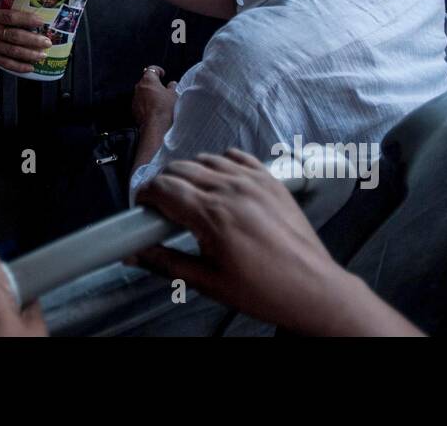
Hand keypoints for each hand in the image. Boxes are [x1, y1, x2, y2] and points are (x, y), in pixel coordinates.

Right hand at [0, 5, 51, 73]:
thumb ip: (2, 9)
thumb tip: (22, 4)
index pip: (11, 17)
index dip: (27, 19)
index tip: (40, 21)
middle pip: (15, 36)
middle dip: (34, 40)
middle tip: (47, 41)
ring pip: (13, 51)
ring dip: (30, 54)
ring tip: (42, 55)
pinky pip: (6, 63)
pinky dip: (19, 66)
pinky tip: (29, 67)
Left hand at [133, 65, 176, 129]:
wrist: (155, 126)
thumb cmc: (164, 108)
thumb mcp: (173, 95)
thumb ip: (172, 87)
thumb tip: (172, 84)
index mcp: (148, 80)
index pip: (151, 69)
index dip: (158, 70)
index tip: (162, 74)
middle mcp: (139, 87)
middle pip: (146, 81)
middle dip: (154, 83)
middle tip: (163, 88)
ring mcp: (135, 98)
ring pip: (142, 92)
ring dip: (149, 94)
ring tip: (160, 100)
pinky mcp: (134, 109)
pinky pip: (140, 102)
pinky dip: (146, 103)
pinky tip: (154, 109)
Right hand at [133, 151, 419, 335]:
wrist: (313, 288)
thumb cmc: (262, 290)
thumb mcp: (208, 282)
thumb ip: (166, 263)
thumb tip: (134, 254)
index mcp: (212, 215)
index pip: (163, 187)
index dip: (145, 194)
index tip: (143, 206)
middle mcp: (230, 190)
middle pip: (180, 168)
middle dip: (163, 184)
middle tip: (162, 206)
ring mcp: (253, 181)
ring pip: (206, 159)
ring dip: (190, 173)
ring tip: (190, 196)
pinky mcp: (270, 180)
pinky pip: (236, 156)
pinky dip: (220, 163)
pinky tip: (219, 182)